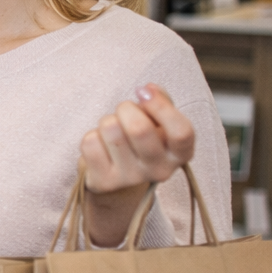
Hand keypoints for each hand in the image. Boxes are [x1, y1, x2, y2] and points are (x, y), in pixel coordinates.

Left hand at [80, 83, 195, 245]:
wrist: (118, 182)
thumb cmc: (141, 143)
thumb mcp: (159, 123)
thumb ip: (161, 102)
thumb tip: (148, 90)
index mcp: (180, 154)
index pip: (181, 132)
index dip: (161, 107)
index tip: (144, 92)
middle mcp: (160, 170)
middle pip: (140, 128)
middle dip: (126, 109)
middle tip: (124, 112)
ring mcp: (131, 178)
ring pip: (111, 130)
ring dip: (107, 121)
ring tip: (112, 131)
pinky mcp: (104, 182)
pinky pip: (90, 143)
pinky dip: (92, 136)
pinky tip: (101, 146)